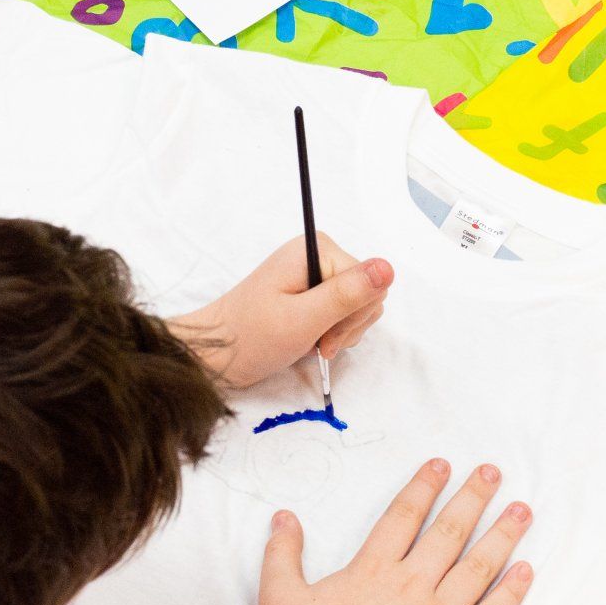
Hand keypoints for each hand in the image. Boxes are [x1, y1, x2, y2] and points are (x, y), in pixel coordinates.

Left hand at [171, 235, 391, 391]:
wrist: (218, 355)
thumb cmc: (252, 337)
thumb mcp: (304, 319)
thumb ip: (348, 294)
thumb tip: (387, 268)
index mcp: (317, 250)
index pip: (370, 283)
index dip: (352, 316)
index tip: (323, 336)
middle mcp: (319, 255)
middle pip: (367, 294)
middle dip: (346, 326)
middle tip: (316, 341)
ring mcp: (316, 274)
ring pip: (358, 308)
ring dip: (338, 333)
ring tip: (308, 342)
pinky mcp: (312, 293)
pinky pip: (343, 314)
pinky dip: (330, 334)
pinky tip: (308, 340)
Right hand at [229, 460, 534, 604]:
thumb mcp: (278, 599)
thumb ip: (282, 554)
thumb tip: (284, 516)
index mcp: (372, 570)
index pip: (405, 515)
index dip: (424, 486)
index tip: (442, 464)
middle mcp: (412, 587)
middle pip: (450, 531)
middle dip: (474, 496)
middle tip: (493, 471)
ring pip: (479, 566)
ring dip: (503, 534)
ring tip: (523, 510)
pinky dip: (512, 592)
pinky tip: (526, 570)